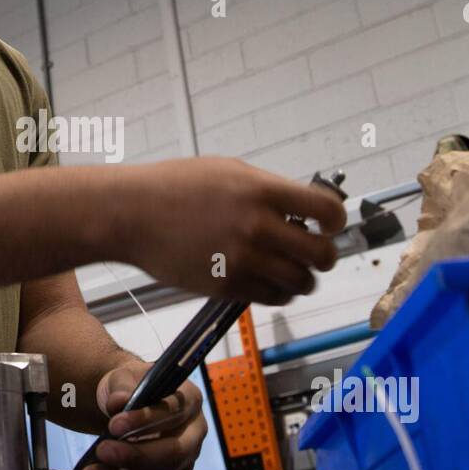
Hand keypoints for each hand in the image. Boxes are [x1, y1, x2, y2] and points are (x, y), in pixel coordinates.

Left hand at [79, 358, 207, 469]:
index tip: (114, 425)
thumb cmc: (131, 389)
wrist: (127, 407)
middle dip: (136, 456)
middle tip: (102, 452)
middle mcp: (195, 431)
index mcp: (189, 399)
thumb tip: (118, 402)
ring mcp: (188, 458)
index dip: (144, 420)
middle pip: (173, 451)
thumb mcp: (123, 378)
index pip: (172, 411)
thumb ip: (121, 387)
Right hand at [116, 157, 345, 305]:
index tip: (330, 224)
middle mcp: (258, 227)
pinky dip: (279, 293)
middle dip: (326, 256)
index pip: (327, 211)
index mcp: (262, 191)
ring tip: (293, 270)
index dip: (336, 220)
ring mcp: (243, 260)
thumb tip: (302, 208)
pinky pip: (272, 298)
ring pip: (301, 283)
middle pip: (321, 254)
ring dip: (304, 279)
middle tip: (317, 253)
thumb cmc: (176, 186)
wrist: (132, 214)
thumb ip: (268, 189)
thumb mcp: (229, 171)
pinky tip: (270, 281)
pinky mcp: (227, 286)